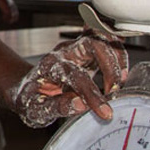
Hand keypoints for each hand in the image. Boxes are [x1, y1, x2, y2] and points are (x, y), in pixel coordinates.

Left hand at [12, 29, 127, 127]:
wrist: (28, 89)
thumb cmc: (31, 100)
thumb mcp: (35, 110)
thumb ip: (57, 107)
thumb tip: (81, 105)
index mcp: (49, 67)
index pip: (75, 75)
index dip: (92, 94)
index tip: (105, 111)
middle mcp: (64, 52)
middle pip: (92, 43)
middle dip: (110, 65)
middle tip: (114, 90)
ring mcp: (76, 48)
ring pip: (103, 38)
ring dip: (117, 57)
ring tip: (120, 82)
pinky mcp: (87, 51)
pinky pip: (107, 42)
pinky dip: (118, 53)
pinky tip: (121, 70)